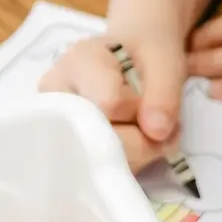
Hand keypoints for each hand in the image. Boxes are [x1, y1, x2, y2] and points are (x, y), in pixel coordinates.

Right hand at [37, 32, 183, 171]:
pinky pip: (98, 170)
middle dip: (141, 138)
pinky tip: (134, 140)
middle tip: (161, 123)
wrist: (134, 53)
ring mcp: (57, 125)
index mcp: (79, 62)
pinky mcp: (68, 149)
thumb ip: (164, 93)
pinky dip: (128, 162)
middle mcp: (56, 95)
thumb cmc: (146, 51)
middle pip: (100, 138)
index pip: (110, 103)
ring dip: (138, 152)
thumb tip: (155, 133)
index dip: (141, 110)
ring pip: (99, 160)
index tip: (153, 97)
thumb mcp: (166, 60)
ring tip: (150, 128)